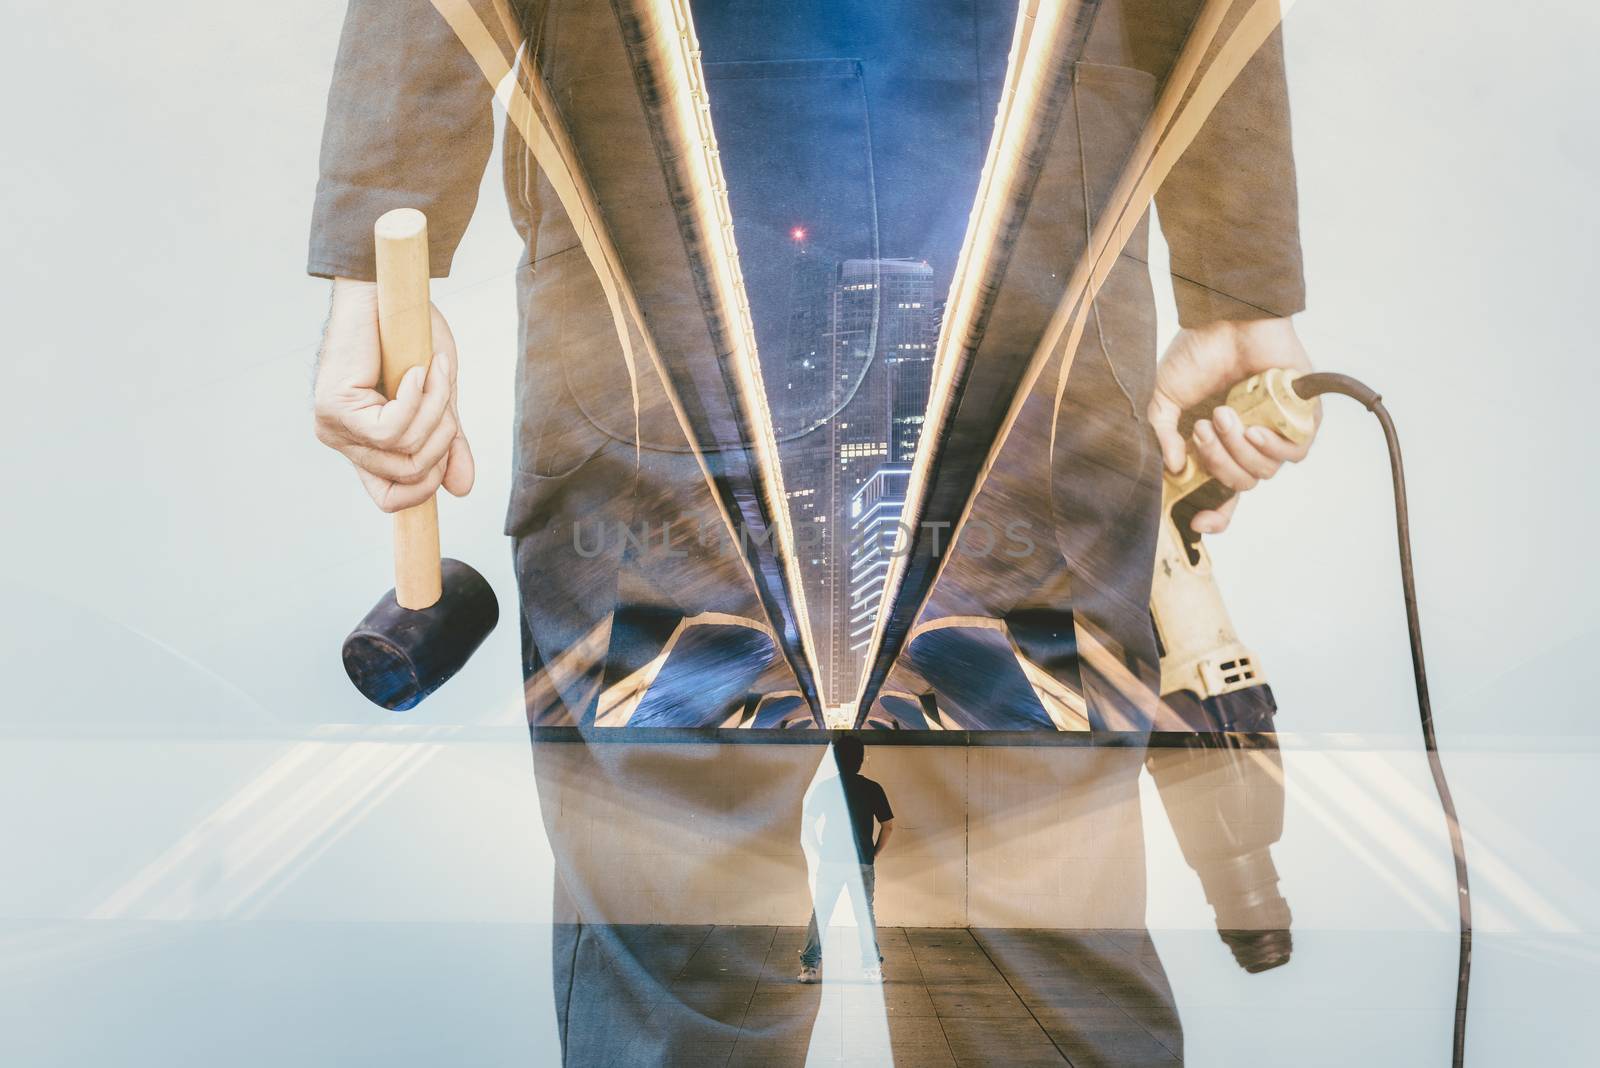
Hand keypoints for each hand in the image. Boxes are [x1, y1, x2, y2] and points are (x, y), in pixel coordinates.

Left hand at [313, 278, 474, 511]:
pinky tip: (413, 370)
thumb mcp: (439, 399)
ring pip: (403, 450)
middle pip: (410, 475)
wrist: (386, 292)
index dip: (426, 488)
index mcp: (366, 447)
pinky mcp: (334, 408)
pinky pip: (390, 429)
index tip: (449, 446)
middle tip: (444, 388)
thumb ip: (448, 442)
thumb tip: (462, 489)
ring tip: (432, 369)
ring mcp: (334, 428)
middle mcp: (345, 444)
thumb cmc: (409, 339)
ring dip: (433, 408)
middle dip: (443, 434)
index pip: (389, 498)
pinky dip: (415, 397)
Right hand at [1148, 317, 1316, 533]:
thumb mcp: (1165, 397)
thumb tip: (1175, 468)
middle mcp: (1245, 444)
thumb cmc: (1197, 352)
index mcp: (1216, 445)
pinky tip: (1255, 429)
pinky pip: (1295, 454)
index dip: (1212, 516)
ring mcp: (1273, 431)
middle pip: (1239, 486)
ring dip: (1238, 449)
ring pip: (1264, 472)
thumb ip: (1164, 434)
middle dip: (1218, 463)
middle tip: (1203, 427)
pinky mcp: (1301, 417)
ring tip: (1224, 414)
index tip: (1196, 522)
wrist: (1227, 317)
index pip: (1219, 494)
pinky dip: (1272, 448)